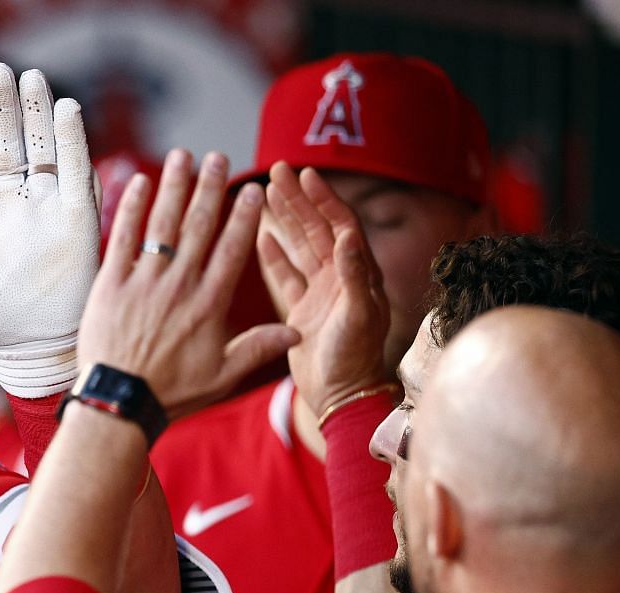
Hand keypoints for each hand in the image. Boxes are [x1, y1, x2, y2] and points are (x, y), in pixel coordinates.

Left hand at [0, 65, 97, 398]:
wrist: (30, 348)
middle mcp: (13, 201)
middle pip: (8, 142)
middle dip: (2, 107)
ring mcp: (46, 205)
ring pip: (41, 147)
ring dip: (38, 112)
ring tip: (30, 77)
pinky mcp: (78, 217)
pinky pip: (76, 170)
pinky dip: (72, 141)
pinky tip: (65, 110)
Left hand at [76, 150, 298, 418]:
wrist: (119, 403)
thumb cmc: (170, 393)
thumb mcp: (221, 376)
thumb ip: (258, 348)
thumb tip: (298, 332)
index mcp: (209, 303)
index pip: (232, 249)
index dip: (245, 217)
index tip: (254, 189)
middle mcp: (179, 285)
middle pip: (198, 226)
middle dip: (209, 187)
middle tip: (217, 157)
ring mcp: (144, 282)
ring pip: (163, 224)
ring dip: (174, 186)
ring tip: (182, 156)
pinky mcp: (111, 284)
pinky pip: (123, 238)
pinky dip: (132, 208)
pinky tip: (141, 182)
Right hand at [257, 163, 391, 415]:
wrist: (340, 396)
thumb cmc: (354, 359)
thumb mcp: (358, 316)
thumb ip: (352, 276)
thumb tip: (346, 235)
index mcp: (357, 274)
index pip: (340, 225)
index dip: (324, 200)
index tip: (307, 175)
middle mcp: (339, 278)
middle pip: (317, 229)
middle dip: (299, 200)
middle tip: (279, 170)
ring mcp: (320, 294)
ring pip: (299, 247)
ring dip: (285, 220)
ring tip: (266, 193)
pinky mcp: (301, 311)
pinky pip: (286, 276)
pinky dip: (274, 256)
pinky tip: (261, 237)